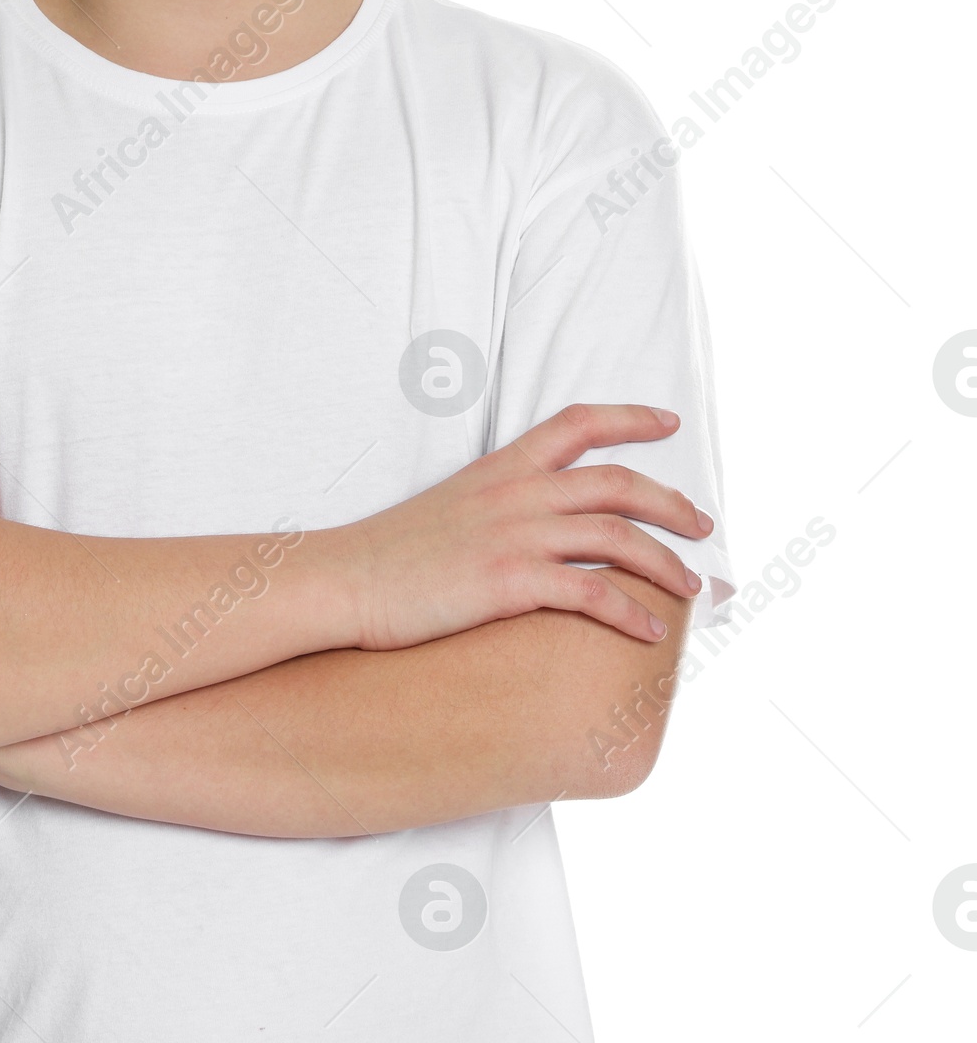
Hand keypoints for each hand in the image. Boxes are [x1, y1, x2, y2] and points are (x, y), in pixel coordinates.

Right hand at [338, 403, 712, 648]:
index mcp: (501, 468)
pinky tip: (650, 632)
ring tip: (690, 587)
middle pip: (616, 482)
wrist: (348, 580)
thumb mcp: (451, 505)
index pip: (577, 423)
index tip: (668, 421)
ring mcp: (514, 536)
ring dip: (664, 563)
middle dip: (670, 501)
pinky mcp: (509, 582)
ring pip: (616, 537)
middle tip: (701, 523)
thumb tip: (539, 519)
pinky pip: (590, 594)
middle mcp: (515, 494)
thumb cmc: (392, 552)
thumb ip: (499, 501)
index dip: (630, 417)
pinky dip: (630, 613)